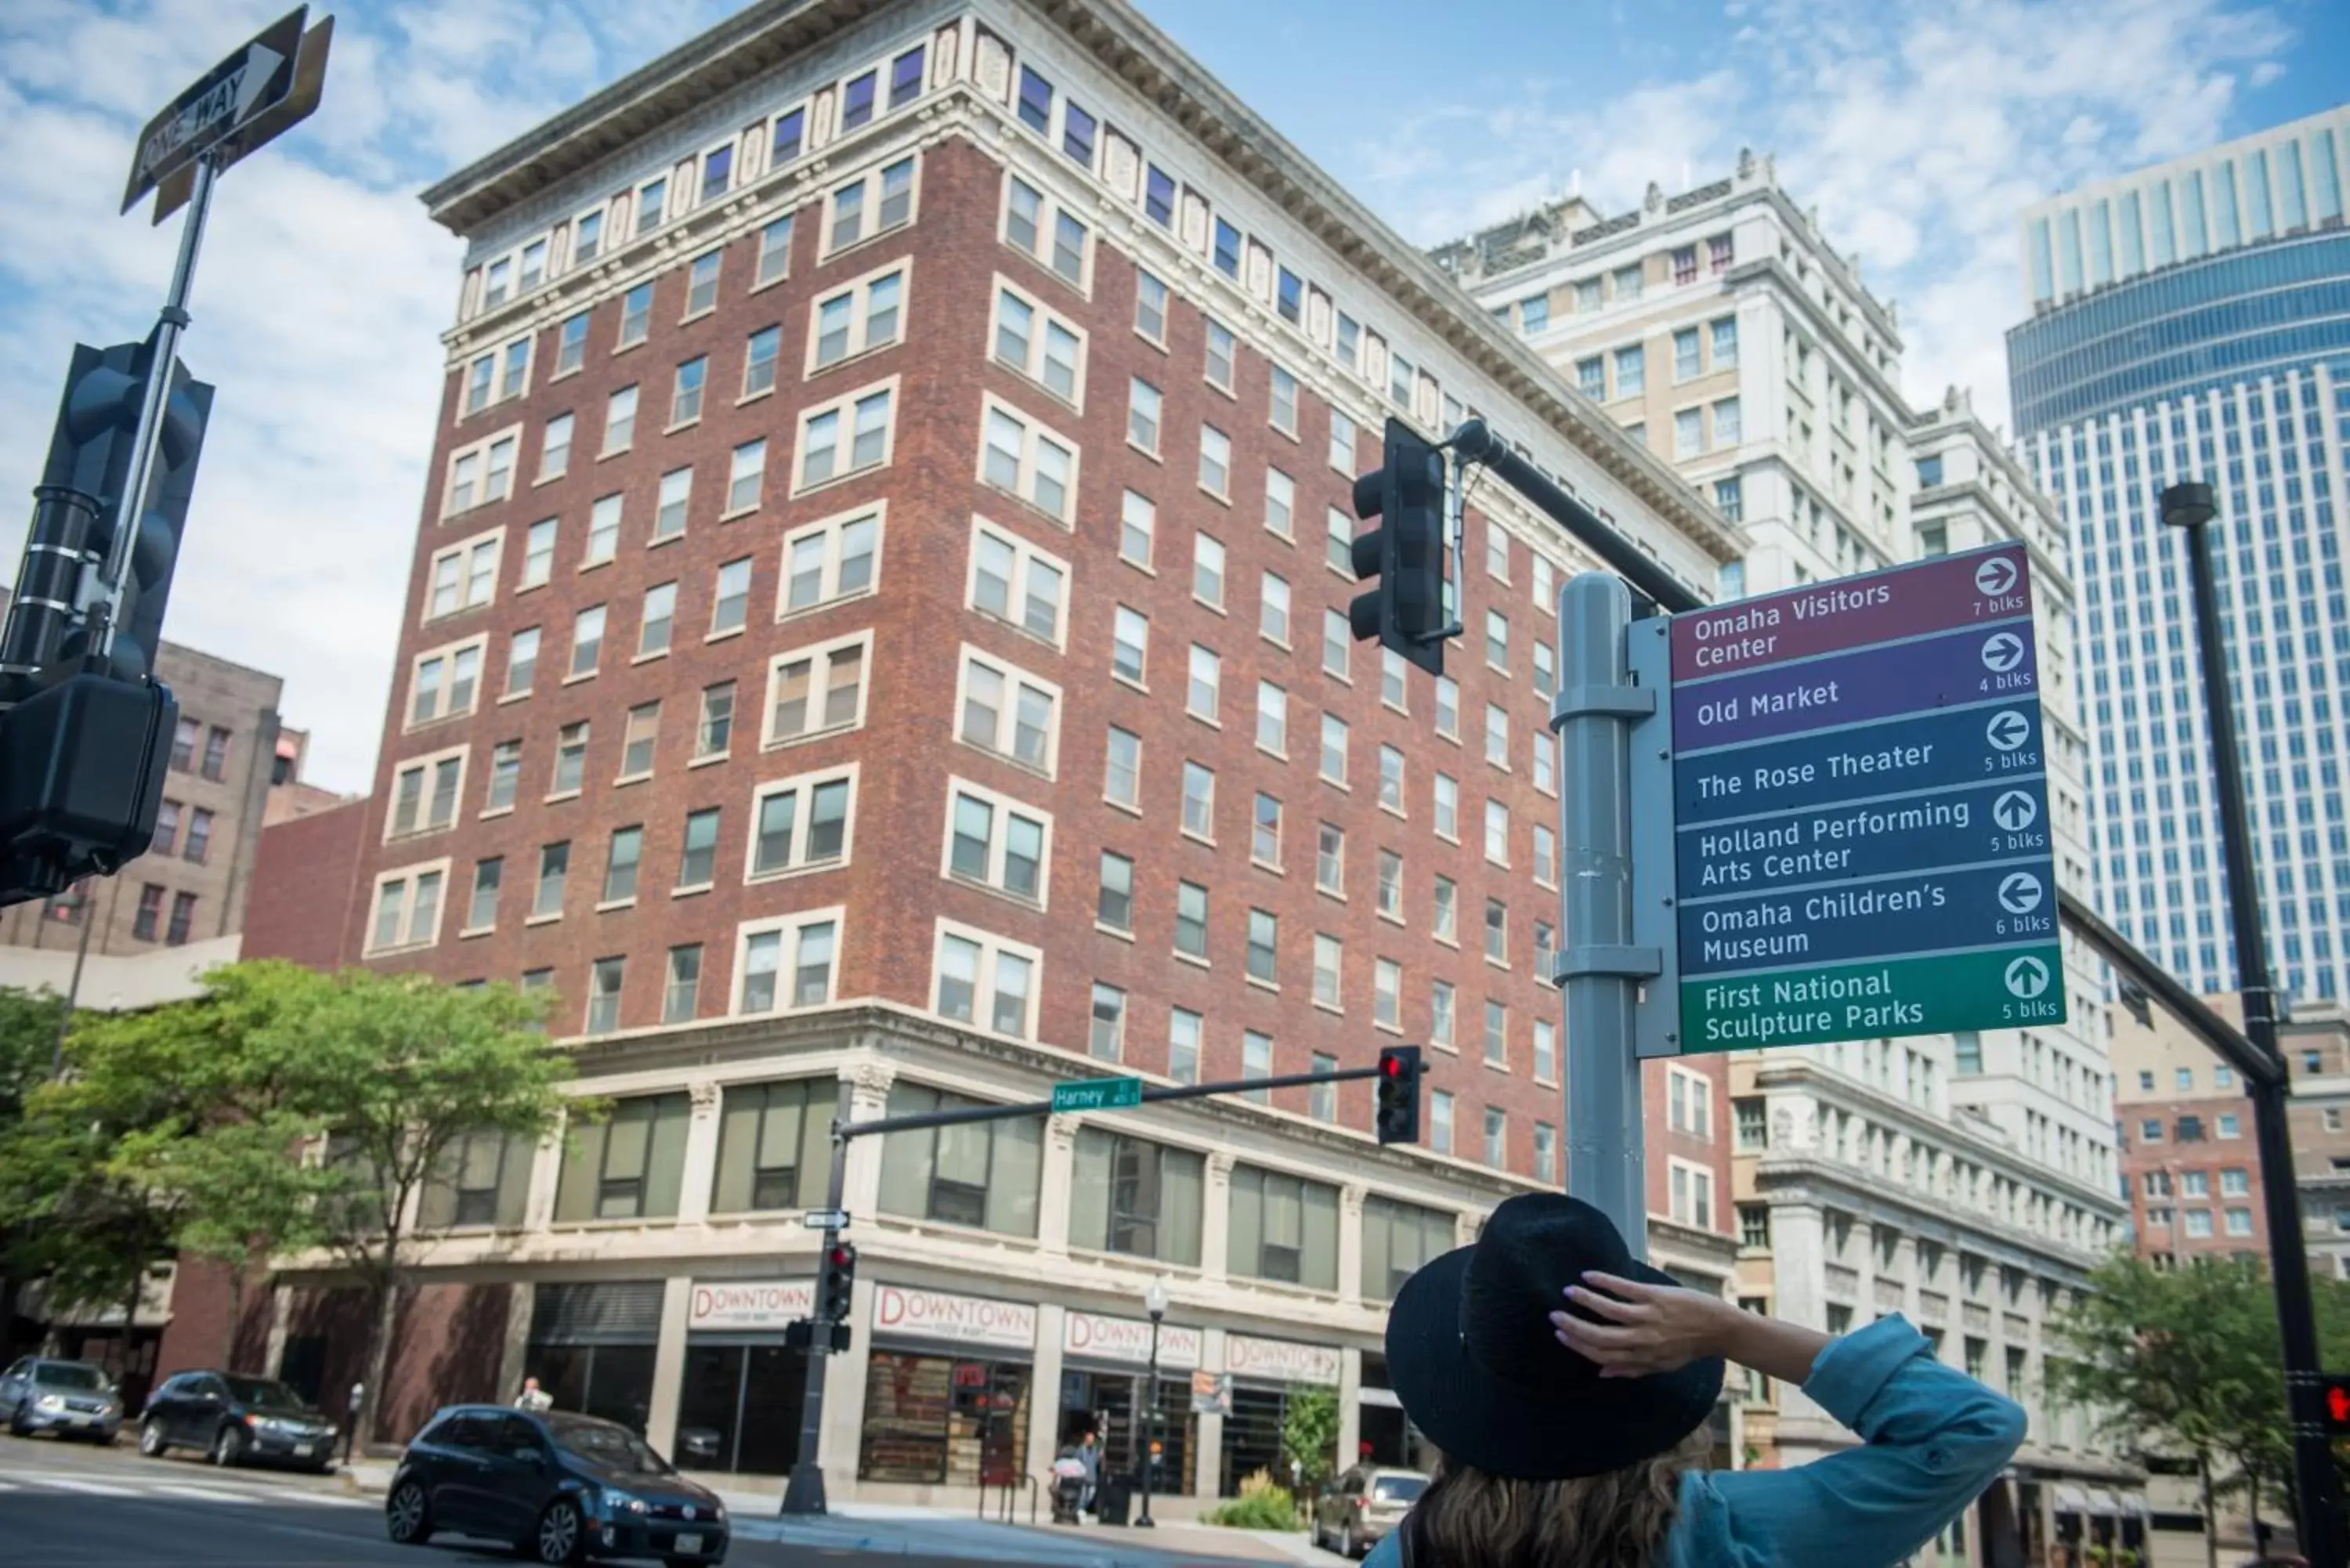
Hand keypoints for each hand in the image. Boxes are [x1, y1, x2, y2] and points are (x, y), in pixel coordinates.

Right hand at [1549, 1271, 1731, 1377]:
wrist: (1717, 1328)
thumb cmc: (1688, 1348)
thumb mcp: (1660, 1366)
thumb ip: (1630, 1369)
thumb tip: (1600, 1373)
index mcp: (1641, 1358)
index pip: (1601, 1353)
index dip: (1577, 1345)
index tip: (1560, 1334)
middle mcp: (1642, 1339)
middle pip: (1599, 1335)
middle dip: (1573, 1326)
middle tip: (1554, 1315)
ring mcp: (1648, 1317)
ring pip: (1608, 1310)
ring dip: (1584, 1300)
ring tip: (1568, 1291)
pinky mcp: (1655, 1297)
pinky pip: (1624, 1288)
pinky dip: (1604, 1281)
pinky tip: (1588, 1276)